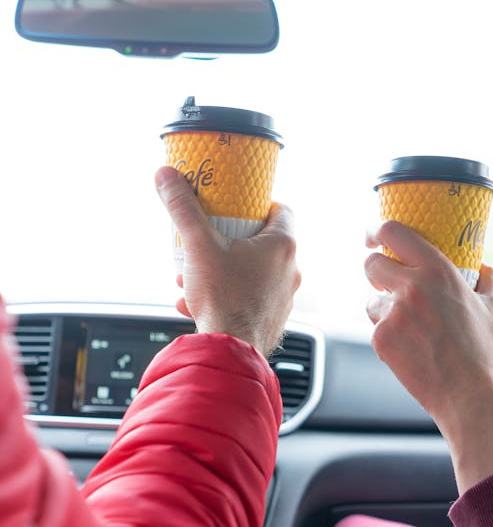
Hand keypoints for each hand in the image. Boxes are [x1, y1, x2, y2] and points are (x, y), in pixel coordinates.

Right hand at [155, 166, 300, 357]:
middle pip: (262, 242)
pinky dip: (225, 295)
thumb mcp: (198, 245)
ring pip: (252, 272)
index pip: (281, 210)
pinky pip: (248, 298)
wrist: (229, 350)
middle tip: (208, 239)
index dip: (259, 204)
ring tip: (194, 274)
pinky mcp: (272, 318)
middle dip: (229, 239)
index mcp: (283, 245)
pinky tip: (196, 301)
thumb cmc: (224, 298)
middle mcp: (291, 270)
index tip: (238, 205)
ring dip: (222, 269)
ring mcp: (284, 297)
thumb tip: (167, 175)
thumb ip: (182, 208)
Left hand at [364, 221, 492, 491]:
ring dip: (384, 308)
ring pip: (372, 300)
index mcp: (438, 271)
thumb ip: (487, 280)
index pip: (394, 233)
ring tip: (410, 326)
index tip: (374, 234)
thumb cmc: (482, 352)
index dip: (377, 230)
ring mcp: (393, 314)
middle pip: (371, 264)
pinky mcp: (381, 338)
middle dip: (375, 270)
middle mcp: (412, 287)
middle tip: (386, 281)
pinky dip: (388, 334)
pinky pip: (376, 327)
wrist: (467, 394)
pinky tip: (410, 347)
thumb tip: (483, 266)